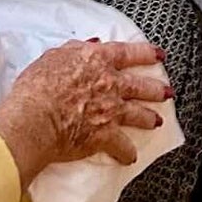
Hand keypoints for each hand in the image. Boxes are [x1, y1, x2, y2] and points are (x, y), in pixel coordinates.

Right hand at [0, 40, 171, 181]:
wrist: (34, 118)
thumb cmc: (36, 87)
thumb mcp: (53, 56)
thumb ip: (75, 49)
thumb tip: (91, 45)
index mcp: (96, 59)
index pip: (128, 52)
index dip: (145, 52)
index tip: (157, 54)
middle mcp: (109, 83)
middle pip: (140, 85)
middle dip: (156, 88)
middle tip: (166, 91)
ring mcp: (111, 110)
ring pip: (138, 114)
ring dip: (149, 118)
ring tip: (157, 121)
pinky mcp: (106, 136)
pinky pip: (122, 147)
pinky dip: (127, 153)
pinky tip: (130, 156)